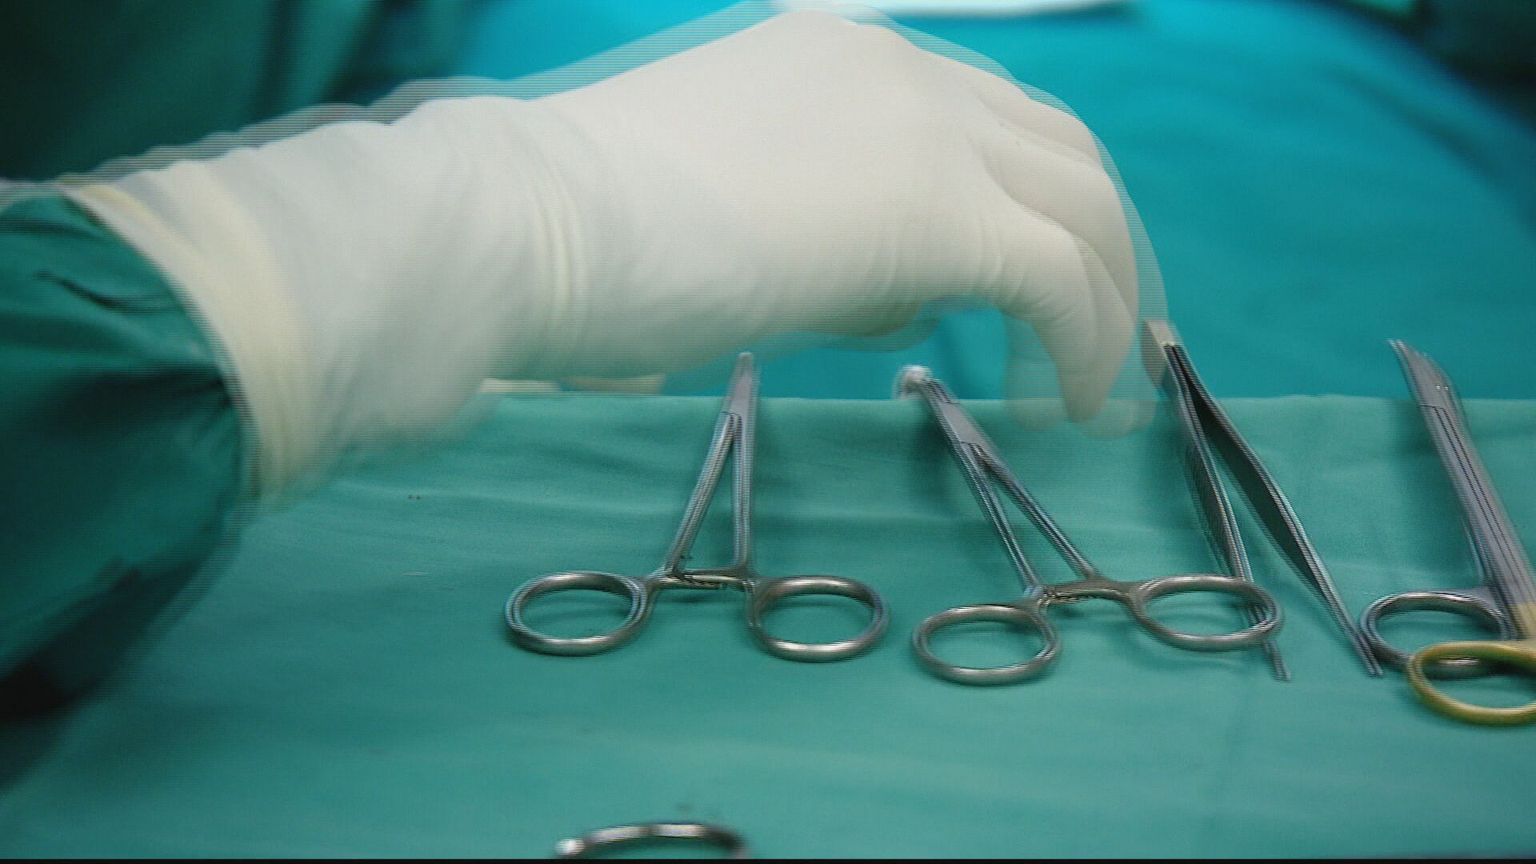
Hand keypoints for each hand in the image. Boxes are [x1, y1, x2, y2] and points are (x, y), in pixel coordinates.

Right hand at [528, 11, 1137, 414]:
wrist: (541, 221)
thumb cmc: (594, 229)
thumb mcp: (735, 213)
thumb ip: (830, 237)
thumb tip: (901, 301)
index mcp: (850, 59)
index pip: (987, 124)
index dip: (1032, 209)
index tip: (1040, 291)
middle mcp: (907, 73)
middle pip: (1063, 154)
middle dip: (1101, 250)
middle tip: (1106, 339)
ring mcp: (928, 132)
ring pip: (1082, 206)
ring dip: (1105, 301)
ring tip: (1093, 388)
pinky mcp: (938, 213)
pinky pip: (1057, 278)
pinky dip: (1082, 344)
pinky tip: (1062, 405)